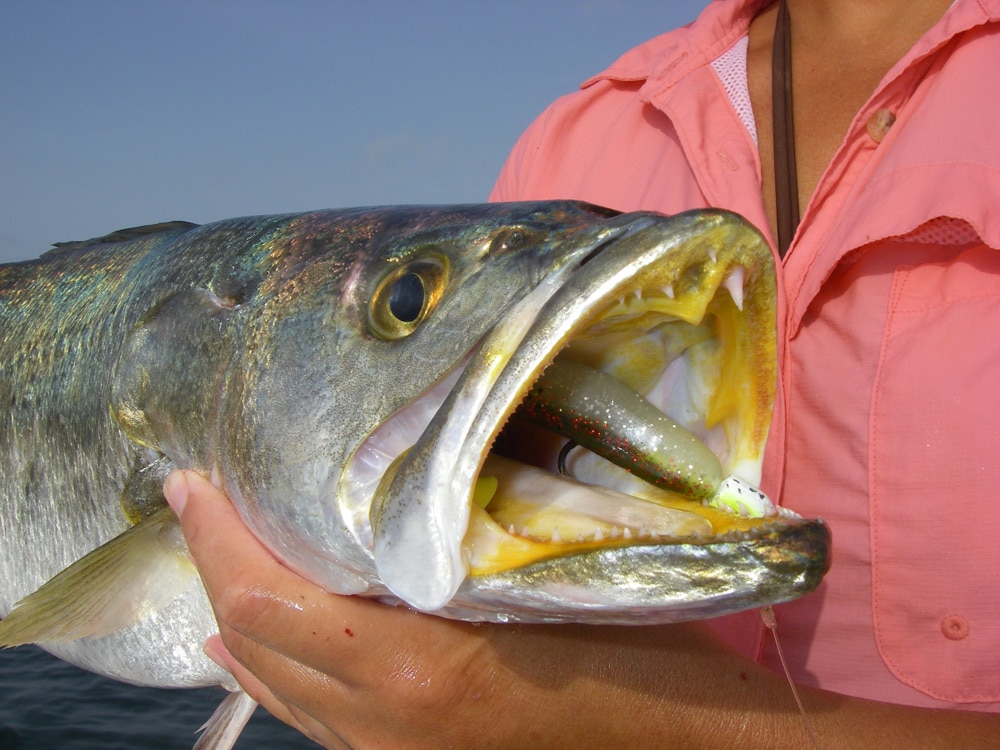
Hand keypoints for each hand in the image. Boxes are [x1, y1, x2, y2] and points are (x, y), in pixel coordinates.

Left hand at [163, 470, 998, 748]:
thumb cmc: (641, 657)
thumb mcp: (548, 585)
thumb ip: (461, 553)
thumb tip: (399, 498)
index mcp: (415, 671)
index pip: (272, 600)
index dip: (218, 540)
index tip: (188, 482)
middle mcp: (382, 728)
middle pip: (257, 643)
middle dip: (214, 570)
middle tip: (195, 506)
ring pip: (276, 692)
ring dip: (237, 622)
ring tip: (213, 564)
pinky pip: (313, 724)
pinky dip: (272, 676)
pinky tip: (256, 651)